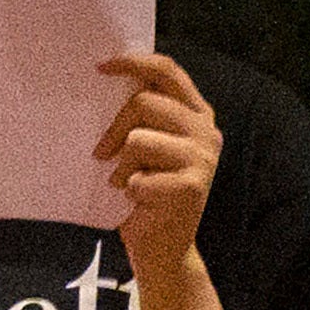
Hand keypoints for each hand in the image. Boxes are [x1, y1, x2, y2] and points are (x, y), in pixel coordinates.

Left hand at [94, 52, 224, 290]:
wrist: (164, 247)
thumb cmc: (147, 192)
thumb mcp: (147, 146)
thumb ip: (142, 117)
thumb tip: (105, 82)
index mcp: (198, 115)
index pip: (168, 71)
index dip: (134, 62)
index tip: (101, 66)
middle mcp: (207, 132)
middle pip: (145, 102)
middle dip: (116, 127)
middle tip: (103, 153)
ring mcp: (203, 159)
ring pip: (138, 139)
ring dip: (122, 165)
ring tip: (127, 182)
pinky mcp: (192, 186)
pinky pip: (138, 176)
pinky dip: (129, 191)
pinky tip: (138, 201)